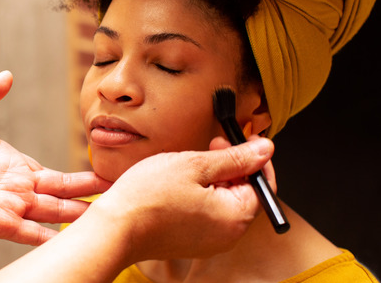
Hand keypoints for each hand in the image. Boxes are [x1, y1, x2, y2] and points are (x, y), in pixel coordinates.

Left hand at [0, 71, 109, 244]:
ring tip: (112, 217)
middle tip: (123, 193)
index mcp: (8, 162)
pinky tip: (77, 242)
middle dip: (90, 194)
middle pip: (61, 193)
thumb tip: (7, 75)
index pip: (51, 172)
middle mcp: (12, 186)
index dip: (78, 175)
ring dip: (80, 215)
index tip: (104, 173)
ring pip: (54, 213)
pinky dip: (53, 239)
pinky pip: (31, 234)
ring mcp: (6, 205)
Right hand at [89, 138, 274, 263]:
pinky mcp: (191, 242)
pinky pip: (207, 214)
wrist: (115, 228)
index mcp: (235, 217)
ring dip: (214, 179)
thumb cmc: (148, 197)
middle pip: (243, 193)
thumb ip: (234, 158)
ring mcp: (209, 242)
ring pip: (223, 202)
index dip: (254, 157)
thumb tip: (265, 150)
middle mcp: (227, 235)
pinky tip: (180, 183)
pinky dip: (200, 195)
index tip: (242, 138)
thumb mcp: (195, 165)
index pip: (262, 183)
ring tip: (190, 163)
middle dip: (231, 166)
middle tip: (211, 145)